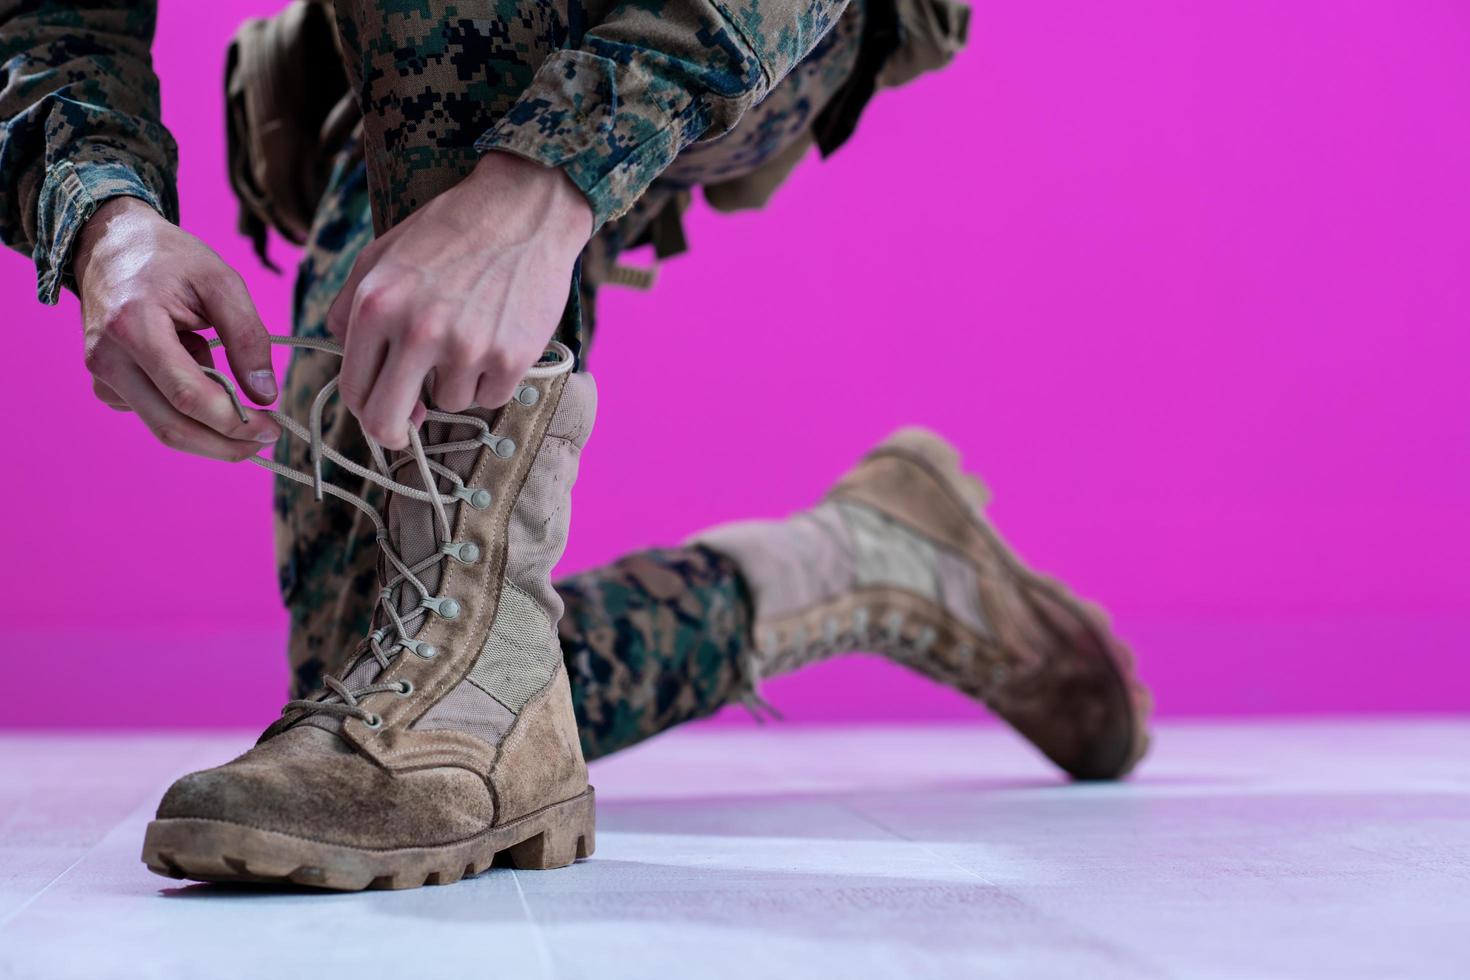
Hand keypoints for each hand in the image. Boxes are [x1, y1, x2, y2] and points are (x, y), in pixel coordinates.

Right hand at [74, 198, 280, 459]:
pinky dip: (186, 404)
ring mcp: (102, 376)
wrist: (110, 245)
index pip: (188, 397)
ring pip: (163, 427)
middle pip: (172, 428)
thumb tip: (265, 395)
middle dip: (226, 444)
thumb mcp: (221, 282)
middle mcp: (108, 359)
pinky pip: (155, 413)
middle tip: (267, 437)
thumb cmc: (169, 259)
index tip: (272, 427)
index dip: (235, 422)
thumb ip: (246, 337)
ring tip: (215, 361)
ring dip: (207, 418)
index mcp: (133, 327)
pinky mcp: (106, 386)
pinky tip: (189, 362)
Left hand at [327, 151, 591, 448]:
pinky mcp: (510, 358)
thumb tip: (337, 344)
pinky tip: (499, 337)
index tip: (380, 412)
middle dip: (395, 432)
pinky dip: (494, 378)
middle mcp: (416, 331)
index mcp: (376, 307)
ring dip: (458, 381)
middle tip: (409, 427)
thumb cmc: (451, 229)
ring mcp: (466, 348)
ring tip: (472, 335)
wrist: (524, 209)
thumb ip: (349, 302)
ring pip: (449, 403)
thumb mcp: (382, 253)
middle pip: (388, 422)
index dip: (365, 410)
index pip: (354, 389)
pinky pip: (491, 396)